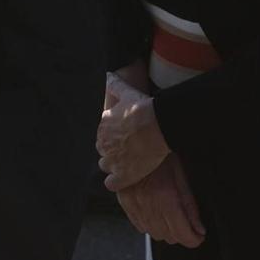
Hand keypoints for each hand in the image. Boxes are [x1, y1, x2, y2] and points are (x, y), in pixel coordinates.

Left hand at [97, 74, 168, 189]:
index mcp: (102, 126)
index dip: (111, 137)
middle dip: (111, 151)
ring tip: (126, 163)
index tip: (122, 137)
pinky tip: (123, 179)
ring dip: (113, 166)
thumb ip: (115, 85)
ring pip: (105, 166)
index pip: (101, 135)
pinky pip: (111, 184)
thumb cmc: (142, 107)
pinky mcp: (123, 176)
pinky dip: (115, 182)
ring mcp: (112, 161)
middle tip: (127, 149)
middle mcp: (104, 145)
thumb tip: (107, 76)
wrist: (158, 124)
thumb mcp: (126, 92)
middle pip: (102, 151)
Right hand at [116, 152, 204, 247]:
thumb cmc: (159, 152)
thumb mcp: (181, 175)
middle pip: (169, 236)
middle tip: (188, 224)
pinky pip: (140, 226)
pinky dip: (151, 225)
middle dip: (182, 234)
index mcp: (165, 196)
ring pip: (154, 233)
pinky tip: (157, 214)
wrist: (133, 139)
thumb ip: (189, 204)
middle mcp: (148, 204)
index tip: (199, 237)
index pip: (182, 233)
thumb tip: (199, 229)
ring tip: (172, 218)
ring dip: (166, 231)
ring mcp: (134, 204)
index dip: (194, 239)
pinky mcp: (124, 203)